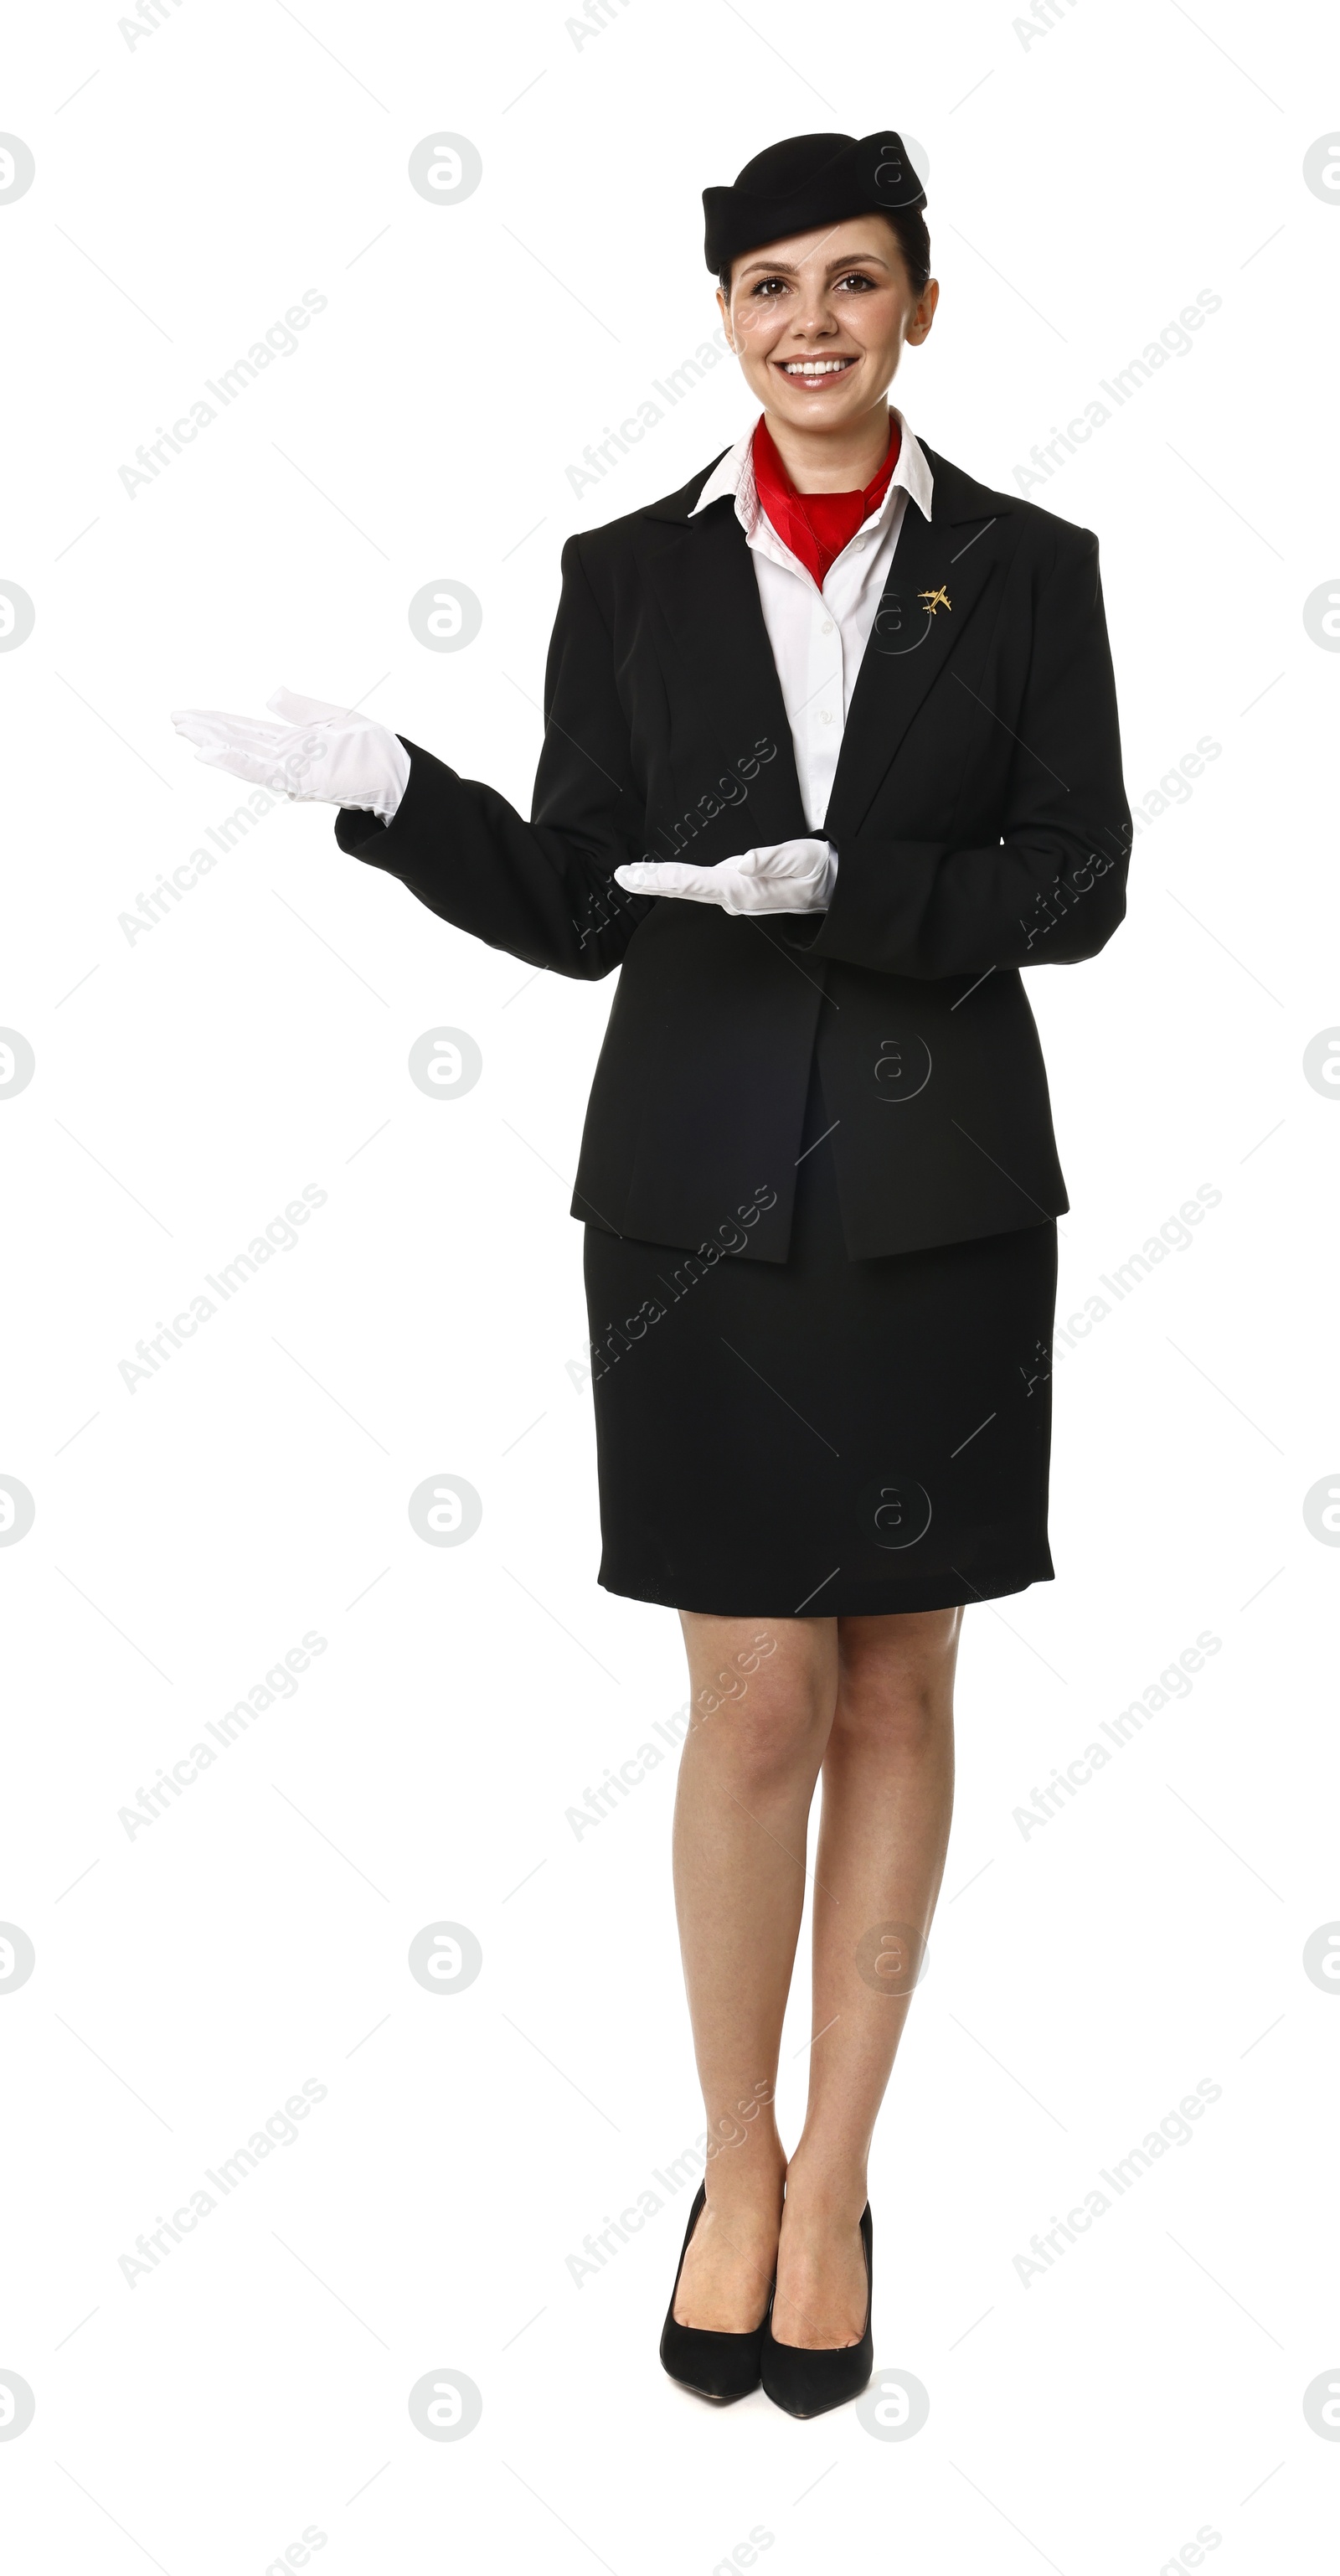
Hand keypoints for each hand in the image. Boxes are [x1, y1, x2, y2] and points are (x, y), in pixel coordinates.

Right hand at [170, 688, 410, 822]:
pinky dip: (236, 761)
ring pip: (243, 755)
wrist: (398, 771)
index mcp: (291, 745)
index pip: (246, 731)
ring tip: (184, 732)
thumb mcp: (331, 718)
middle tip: (174, 719)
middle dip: (207, 730)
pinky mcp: (303, 779)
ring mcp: (293, 770)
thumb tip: (270, 694)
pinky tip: (211, 754)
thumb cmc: (371, 749)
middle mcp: (287, 759)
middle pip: (238, 741)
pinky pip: (263, 769)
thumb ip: (299, 709)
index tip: (188, 714)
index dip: (217, 721)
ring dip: (213, 744)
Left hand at [614, 839, 835, 915]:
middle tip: (620, 876)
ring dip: (661, 882)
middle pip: (683, 889)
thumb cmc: (820, 871)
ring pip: (690, 889)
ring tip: (632, 875)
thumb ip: (772, 859)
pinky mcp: (740, 890)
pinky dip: (679, 882)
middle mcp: (735, 897)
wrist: (835, 891)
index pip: (692, 882)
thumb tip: (744, 862)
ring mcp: (736, 896)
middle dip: (650, 883)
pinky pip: (702, 887)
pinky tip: (665, 878)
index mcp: (744, 890)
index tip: (631, 876)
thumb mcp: (802, 857)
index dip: (659, 878)